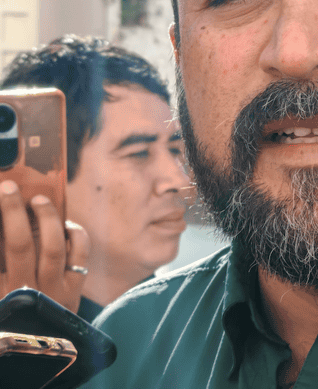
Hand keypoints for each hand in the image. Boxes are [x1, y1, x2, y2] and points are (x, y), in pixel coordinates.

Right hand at [0, 180, 89, 312]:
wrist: (32, 358)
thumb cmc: (9, 322)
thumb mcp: (1, 300)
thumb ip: (0, 264)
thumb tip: (3, 239)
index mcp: (0, 294)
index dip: (1, 222)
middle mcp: (23, 292)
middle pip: (17, 244)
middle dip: (13, 212)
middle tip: (8, 189)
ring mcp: (52, 292)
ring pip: (51, 246)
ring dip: (46, 218)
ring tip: (39, 200)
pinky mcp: (73, 292)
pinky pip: (79, 256)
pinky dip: (75, 235)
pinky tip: (67, 224)